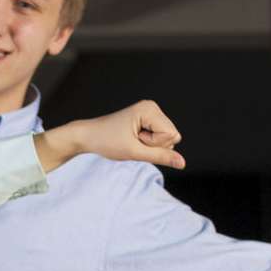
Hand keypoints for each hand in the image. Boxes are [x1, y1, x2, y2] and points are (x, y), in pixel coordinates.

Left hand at [41, 100, 184, 172]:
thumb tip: (182, 163)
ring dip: (150, 145)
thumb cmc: (107, 142)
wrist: (88, 136)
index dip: (154, 144)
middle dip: (153, 145)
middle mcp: (152, 107)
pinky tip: (133, 139)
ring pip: (167, 138)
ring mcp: (150, 113)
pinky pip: (159, 138)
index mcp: (149, 109)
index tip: (135, 140)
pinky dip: (147, 143)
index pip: (171, 135)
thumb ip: (161, 157)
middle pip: (172, 136)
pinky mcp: (147, 120)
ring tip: (131, 140)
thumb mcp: (134, 152)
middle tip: (132, 141)